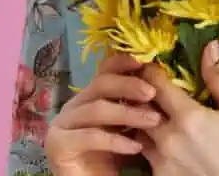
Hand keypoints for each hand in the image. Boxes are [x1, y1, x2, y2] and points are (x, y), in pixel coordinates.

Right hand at [44, 53, 162, 175]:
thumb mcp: (132, 126)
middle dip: (129, 85)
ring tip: (153, 120)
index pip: (104, 71)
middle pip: (100, 84)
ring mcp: (62, 124)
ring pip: (96, 109)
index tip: (144, 62)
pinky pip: (89, 137)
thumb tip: (161, 80)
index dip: (122, 62)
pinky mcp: (58, 145)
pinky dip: (115, 141)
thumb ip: (139, 104)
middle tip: (152, 93)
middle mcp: (74, 106)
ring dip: (128, 113)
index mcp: (91, 97)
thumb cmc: (117, 156)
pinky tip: (135, 147)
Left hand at [139, 41, 218, 175]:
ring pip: (136, 132)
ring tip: (150, 113)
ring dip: (140, 120)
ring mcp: (161, 161)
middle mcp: (168, 138)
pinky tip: (159, 141)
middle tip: (144, 86)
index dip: (149, 70)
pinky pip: (143, 156)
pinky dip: (146, 145)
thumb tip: (209, 47)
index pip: (155, 84)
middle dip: (139, 94)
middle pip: (138, 107)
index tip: (150, 63)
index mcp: (188, 116)